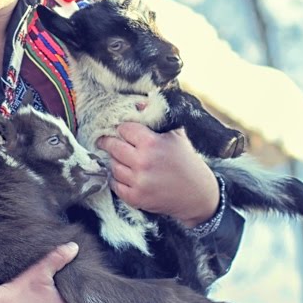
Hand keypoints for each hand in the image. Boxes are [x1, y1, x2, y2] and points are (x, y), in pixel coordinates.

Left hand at [97, 123, 218, 225]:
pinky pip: (115, 185)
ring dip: (116, 161)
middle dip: (109, 143)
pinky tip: (125, 175)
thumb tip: (138, 104)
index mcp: (151, 143)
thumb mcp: (176, 134)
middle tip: (105, 141)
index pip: (124, 129)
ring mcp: (138, 181)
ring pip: (113, 166)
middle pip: (113, 147)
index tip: (122, 131)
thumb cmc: (186, 161)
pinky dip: (117, 179)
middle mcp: (142, 162)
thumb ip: (157, 118)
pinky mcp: (136, 198)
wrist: (198, 194)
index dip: (123, 129)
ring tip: (121, 159)